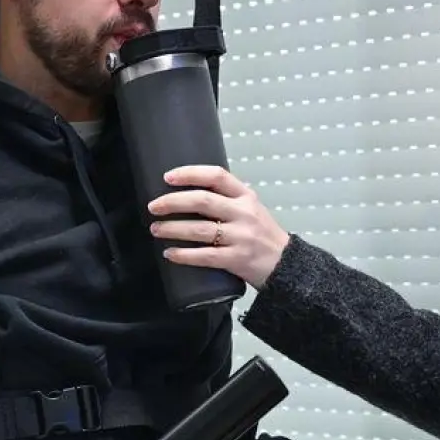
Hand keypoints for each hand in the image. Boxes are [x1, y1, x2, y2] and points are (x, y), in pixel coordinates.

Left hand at [147, 165, 290, 288]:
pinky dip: (184, 255)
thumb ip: (228, 198)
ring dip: (173, 228)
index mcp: (245, 196)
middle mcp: (243, 213)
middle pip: (203, 201)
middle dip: (173, 202)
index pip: (216, 176)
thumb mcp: (252, 208)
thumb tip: (191, 190)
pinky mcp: (236, 259)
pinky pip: (205, 256)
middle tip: (153, 206)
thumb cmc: (263, 234)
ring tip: (156, 229)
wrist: (285, 265)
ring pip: (199, 229)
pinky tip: (169, 253)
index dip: (190, 174)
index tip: (168, 178)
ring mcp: (240, 237)